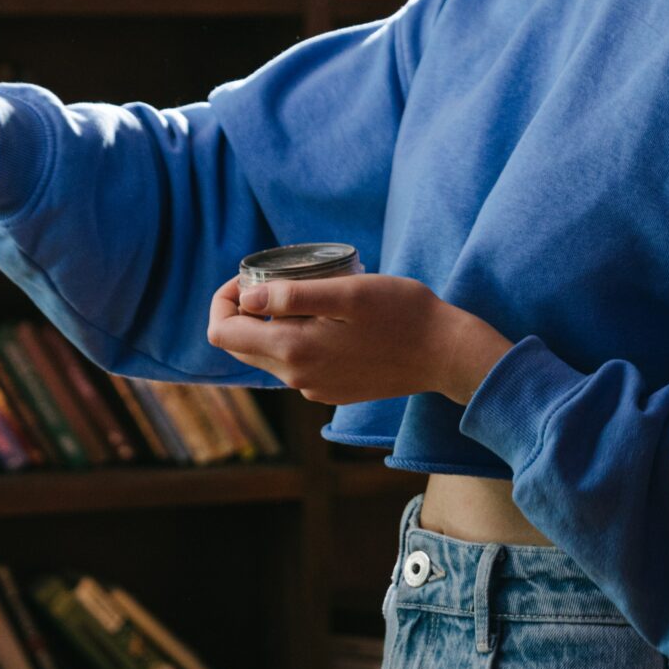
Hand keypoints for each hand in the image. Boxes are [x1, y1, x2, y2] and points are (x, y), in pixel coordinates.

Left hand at [206, 273, 513, 406]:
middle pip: (240, 346)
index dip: (225, 299)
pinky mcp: (331, 391)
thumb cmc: (402, 314)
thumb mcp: (348, 292)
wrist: (445, 355)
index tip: (251, 276)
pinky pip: (296, 365)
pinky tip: (332, 322)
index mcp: (293, 351)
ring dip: (274, 325)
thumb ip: (294, 296)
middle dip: (246, 311)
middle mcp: (296, 378)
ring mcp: (314, 389)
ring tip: (309, 297)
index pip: (222, 333)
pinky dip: (298, 340)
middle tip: (277, 280)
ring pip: (268, 355)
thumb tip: (246, 297)